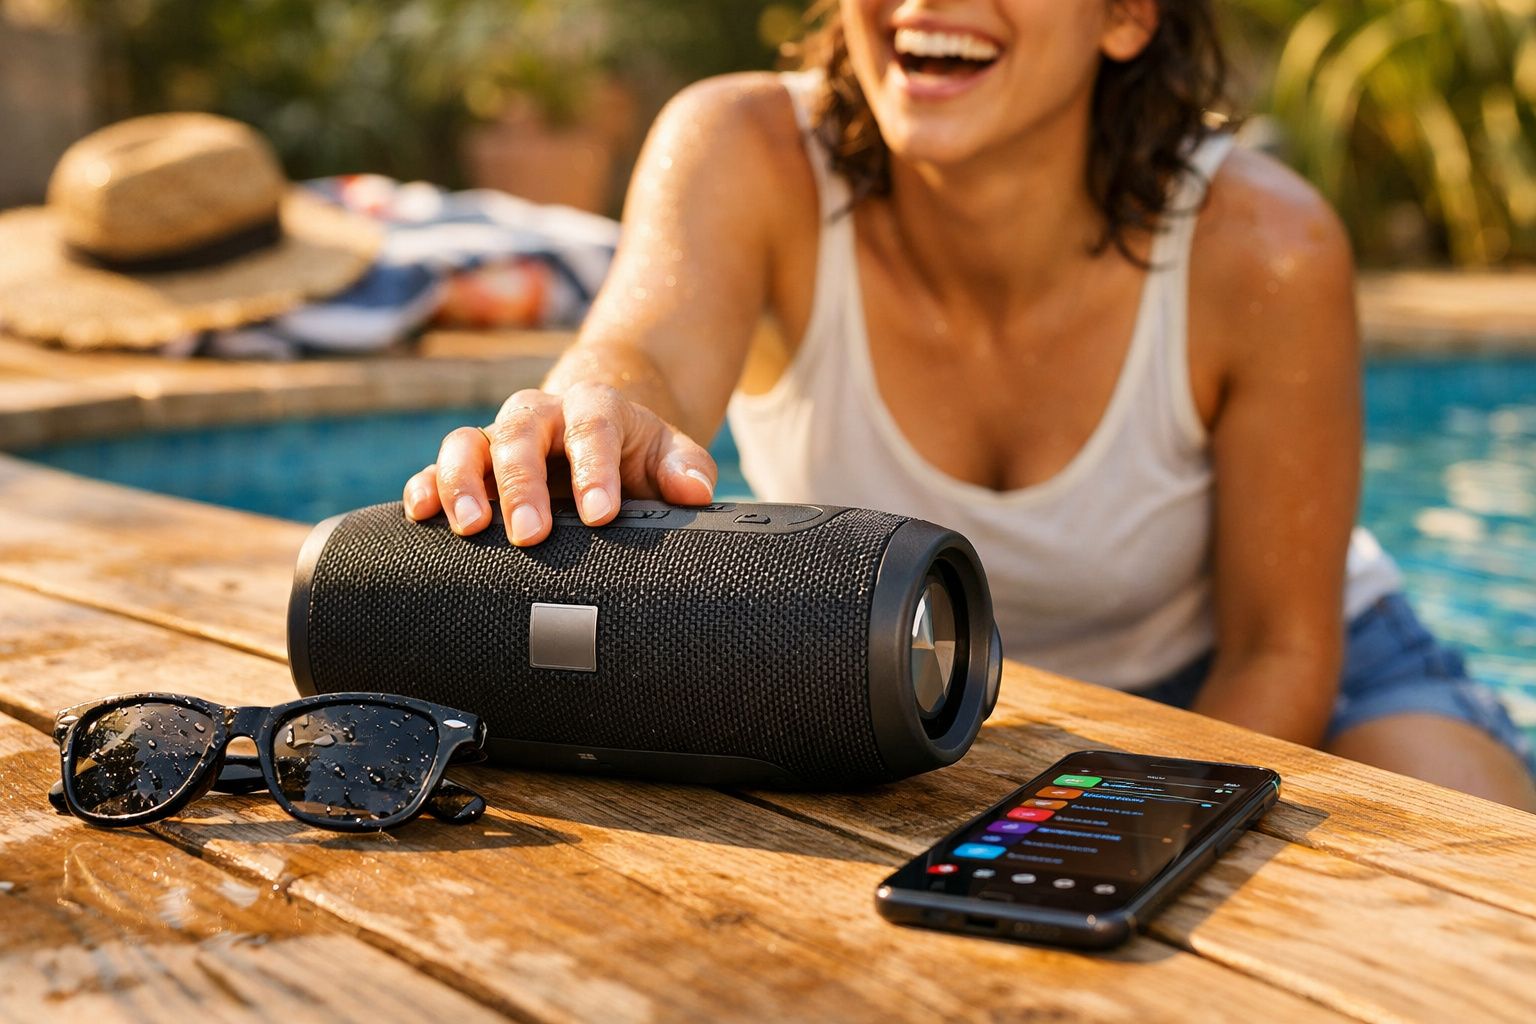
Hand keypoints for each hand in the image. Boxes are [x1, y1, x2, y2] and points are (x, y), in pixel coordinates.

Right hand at [402, 383, 717, 545]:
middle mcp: (538, 416)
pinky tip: (419, 515)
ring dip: (462, 484)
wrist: (598, 437)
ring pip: (467, 444)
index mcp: (592, 408)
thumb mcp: (670, 454)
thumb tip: (694, 490)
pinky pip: (436, 469)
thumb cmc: (637, 456)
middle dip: (522, 485)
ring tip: (471, 528)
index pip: (591, 430)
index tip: (601, 514)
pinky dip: (425, 488)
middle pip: (520, 436)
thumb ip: (686, 468)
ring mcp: (498, 440)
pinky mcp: (470, 467)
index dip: (594, 470)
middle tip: (530, 534)